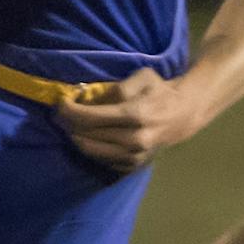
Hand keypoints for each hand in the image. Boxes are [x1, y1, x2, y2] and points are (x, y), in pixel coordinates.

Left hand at [57, 66, 201, 171]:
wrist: (183, 115)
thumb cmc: (159, 91)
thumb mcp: (142, 77)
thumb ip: (116, 88)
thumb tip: (88, 99)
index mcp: (135, 114)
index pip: (91, 117)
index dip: (70, 111)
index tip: (60, 104)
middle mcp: (134, 139)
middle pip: (88, 135)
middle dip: (69, 124)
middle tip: (60, 116)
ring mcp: (134, 156)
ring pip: (92, 151)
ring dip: (76, 139)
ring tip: (70, 128)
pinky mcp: (134, 166)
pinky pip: (103, 160)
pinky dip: (91, 149)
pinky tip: (88, 138)